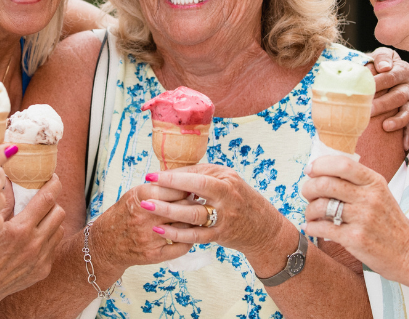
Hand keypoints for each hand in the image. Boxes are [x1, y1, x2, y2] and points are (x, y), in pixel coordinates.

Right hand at [0, 175, 66, 306]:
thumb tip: (12, 179)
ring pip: (59, 228)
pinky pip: (54, 246)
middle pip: (59, 212)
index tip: (53, 178)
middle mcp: (34, 244)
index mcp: (20, 229)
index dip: (53, 184)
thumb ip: (5, 201)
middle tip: (43, 199)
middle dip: (53, 202)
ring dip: (51, 221)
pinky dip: (47, 238)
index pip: (47, 199)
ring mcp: (41, 258)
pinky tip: (34, 238)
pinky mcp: (43, 269)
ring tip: (38, 220)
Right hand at [93, 180, 193, 271]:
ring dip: (193, 223)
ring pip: (185, 228)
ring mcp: (150, 237)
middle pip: (182, 208)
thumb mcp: (135, 194)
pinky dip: (188, 241)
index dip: (188, 189)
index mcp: (141, 197)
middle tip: (198, 203)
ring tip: (195, 218)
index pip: (177, 190)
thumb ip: (158, 188)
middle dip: (193, 205)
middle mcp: (145, 216)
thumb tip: (185, 182)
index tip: (193, 189)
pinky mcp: (154, 254)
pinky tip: (189, 236)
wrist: (106, 243)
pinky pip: (181, 248)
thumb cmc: (124, 214)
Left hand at [139, 165, 286, 259]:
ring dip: (169, 212)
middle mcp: (227, 196)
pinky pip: (196, 236)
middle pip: (196, 191)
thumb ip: (202, 176)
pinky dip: (178, 233)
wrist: (262, 227)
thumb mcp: (225, 181)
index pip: (197, 175)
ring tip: (148, 209)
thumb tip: (170, 173)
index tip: (152, 175)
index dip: (173, 176)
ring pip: (194, 215)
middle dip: (169, 190)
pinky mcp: (220, 235)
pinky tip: (161, 230)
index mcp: (226, 179)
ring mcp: (225, 217)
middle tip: (146, 191)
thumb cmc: (237, 199)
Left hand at [300, 155, 408, 282]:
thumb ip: (356, 182)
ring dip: (309, 210)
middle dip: (309, 188)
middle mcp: (369, 197)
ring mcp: (363, 218)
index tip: (310, 170)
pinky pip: (323, 228)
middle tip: (307, 194)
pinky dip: (312, 227)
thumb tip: (320, 172)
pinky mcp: (356, 239)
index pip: (343, 164)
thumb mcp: (380, 194)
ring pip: (321, 206)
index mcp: (374, 182)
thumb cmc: (390, 223)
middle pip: (326, 184)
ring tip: (311, 215)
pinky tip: (313, 228)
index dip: (321, 165)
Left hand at [367, 47, 408, 132]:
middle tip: (368, 109)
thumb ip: (380, 58)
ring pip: (407, 110)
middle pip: (399, 95)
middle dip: (383, 103)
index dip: (379, 81)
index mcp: (401, 69)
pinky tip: (404, 145)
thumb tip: (384, 67)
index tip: (367, 88)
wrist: (378, 69)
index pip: (391, 76)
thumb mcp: (377, 56)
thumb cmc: (376, 63)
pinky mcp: (408, 111)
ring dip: (397, 119)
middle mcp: (408, 84)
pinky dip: (408, 134)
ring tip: (385, 126)